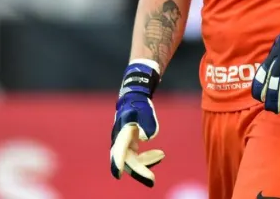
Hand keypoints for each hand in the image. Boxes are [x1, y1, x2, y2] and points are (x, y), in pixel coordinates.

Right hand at [110, 61, 164, 186]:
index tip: (118, 175)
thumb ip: (147, 124)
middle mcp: (119, 141)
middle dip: (139, 171)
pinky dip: (148, 158)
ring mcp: (123, 144)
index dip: (117, 162)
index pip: (118, 150)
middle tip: (152, 181)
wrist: (134, 98)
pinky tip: (160, 154)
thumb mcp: (145, 112)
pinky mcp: (129, 146)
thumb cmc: (139, 105)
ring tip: (162, 155)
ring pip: (133, 161)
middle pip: (127, 161)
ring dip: (146, 165)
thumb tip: (146, 138)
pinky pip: (137, 157)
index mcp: (121, 132)